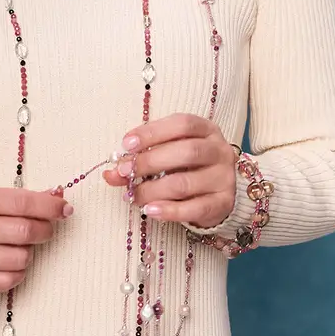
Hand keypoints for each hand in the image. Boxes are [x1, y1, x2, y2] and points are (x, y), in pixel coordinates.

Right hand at [0, 186, 71, 293]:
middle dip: (45, 230)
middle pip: (25, 232)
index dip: (49, 206)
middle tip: (45, 229)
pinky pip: (9, 280)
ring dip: (29, 252)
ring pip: (21, 258)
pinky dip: (18, 272)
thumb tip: (56, 198)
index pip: (22, 202)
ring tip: (18, 247)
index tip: (64, 209)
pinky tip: (10, 263)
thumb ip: (18, 199)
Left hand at [102, 113, 237, 228]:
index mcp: (206, 130)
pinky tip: (150, 211)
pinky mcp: (223, 203)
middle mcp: (219, 151)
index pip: (182, 124)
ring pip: (184, 183)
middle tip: (124, 171)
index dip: (152, 132)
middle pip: (186, 152)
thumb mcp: (166, 154)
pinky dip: (168, 211)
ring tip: (132, 195)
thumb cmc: (186, 166)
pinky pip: (194, 209)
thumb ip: (140, 158)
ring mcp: (224, 178)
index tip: (127, 144)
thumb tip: (110, 173)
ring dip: (152, 190)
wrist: (216, 193)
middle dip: (149, 162)